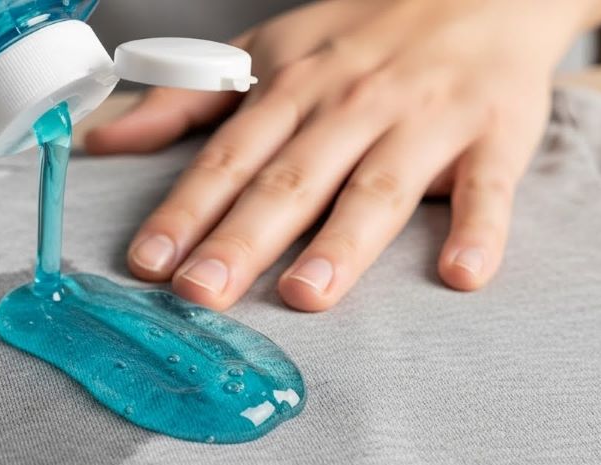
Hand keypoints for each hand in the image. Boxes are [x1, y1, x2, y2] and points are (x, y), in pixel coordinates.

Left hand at [87, 0, 600, 311]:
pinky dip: (480, 228)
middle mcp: (350, 106)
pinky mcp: (494, 135)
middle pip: (290, 180)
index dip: (184, 211)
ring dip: (342, 243)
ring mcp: (424, 121)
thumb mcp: (264, 50)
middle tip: (202, 294)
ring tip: (304, 296)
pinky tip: (460, 275)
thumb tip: (106, 140)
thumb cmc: (360, 32)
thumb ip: (185, 99)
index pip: (227, 157)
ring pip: (377, 186)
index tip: (148, 262)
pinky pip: (489, 187)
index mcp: (291, 88)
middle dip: (242, 238)